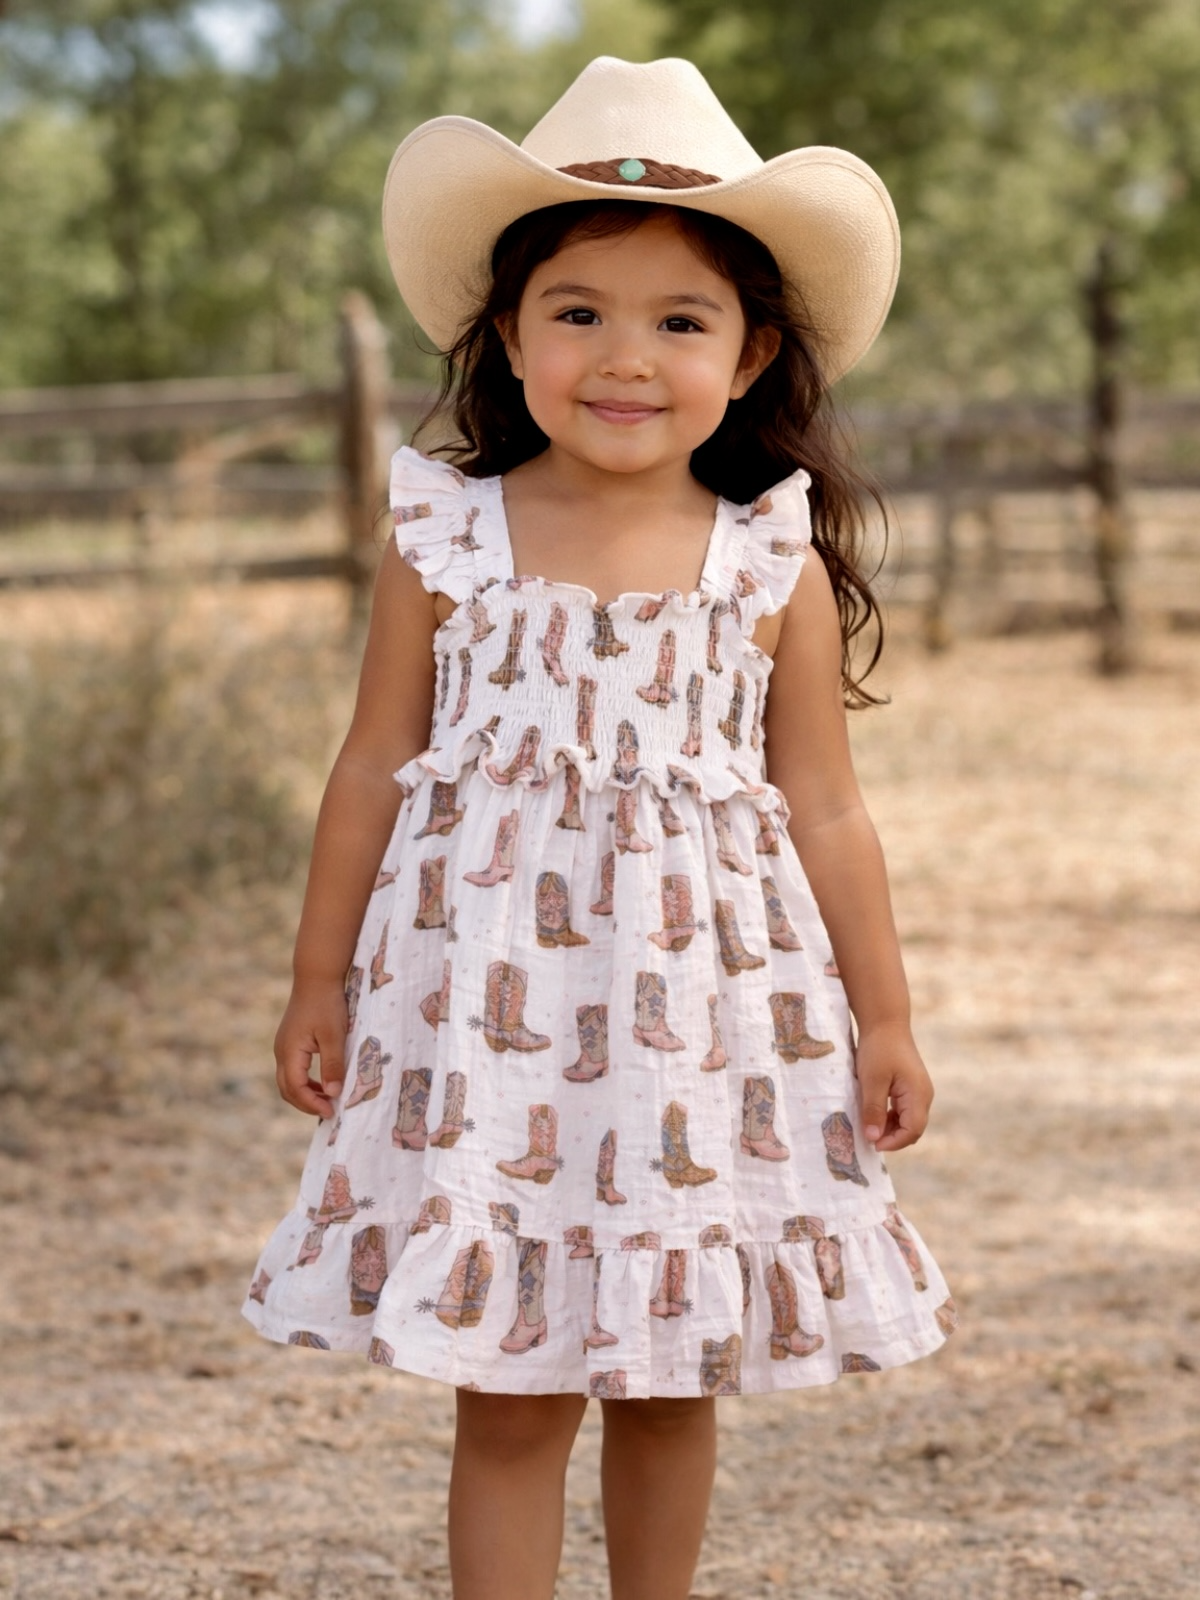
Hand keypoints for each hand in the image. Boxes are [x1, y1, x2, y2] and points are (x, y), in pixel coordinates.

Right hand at [274, 978, 348, 1118]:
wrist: (316, 976)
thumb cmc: (327, 1004)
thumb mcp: (334, 1036)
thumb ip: (333, 1065)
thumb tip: (332, 1094)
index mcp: (289, 1052)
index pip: (296, 1089)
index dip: (312, 1104)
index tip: (331, 1112)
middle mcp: (281, 1052)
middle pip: (287, 1089)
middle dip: (306, 1104)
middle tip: (330, 1112)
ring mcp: (283, 1047)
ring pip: (288, 1081)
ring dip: (306, 1094)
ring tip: (328, 1101)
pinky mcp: (289, 1042)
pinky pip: (293, 1070)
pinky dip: (305, 1082)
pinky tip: (323, 1084)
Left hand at [855, 1024, 933, 1152]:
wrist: (885, 1022)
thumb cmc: (879, 1049)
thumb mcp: (872, 1081)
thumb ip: (874, 1110)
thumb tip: (873, 1139)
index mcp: (918, 1094)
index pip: (912, 1130)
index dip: (894, 1142)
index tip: (872, 1144)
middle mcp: (923, 1095)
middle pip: (912, 1128)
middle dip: (892, 1138)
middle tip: (868, 1138)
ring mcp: (918, 1091)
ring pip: (907, 1121)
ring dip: (889, 1128)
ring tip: (868, 1127)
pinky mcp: (910, 1087)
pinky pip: (903, 1111)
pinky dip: (890, 1118)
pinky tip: (873, 1115)